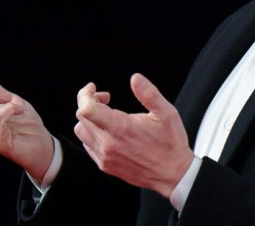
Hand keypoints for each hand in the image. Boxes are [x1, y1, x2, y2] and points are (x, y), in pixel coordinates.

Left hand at [73, 73, 193, 198]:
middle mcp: (109, 144)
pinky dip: (91, 133)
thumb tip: (135, 78)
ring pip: (81, 131)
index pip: (87, 109)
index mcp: (121, 129)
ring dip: (88, 118)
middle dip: (89, 101)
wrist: (173, 174)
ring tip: (105, 114)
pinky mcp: (105, 166)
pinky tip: (107, 129)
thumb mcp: (166, 113)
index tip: (92, 88)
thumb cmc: (170, 144)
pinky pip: (87, 145)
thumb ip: (149, 93)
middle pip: (81, 117)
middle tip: (105, 98)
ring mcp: (105, 157)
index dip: (85, 94)